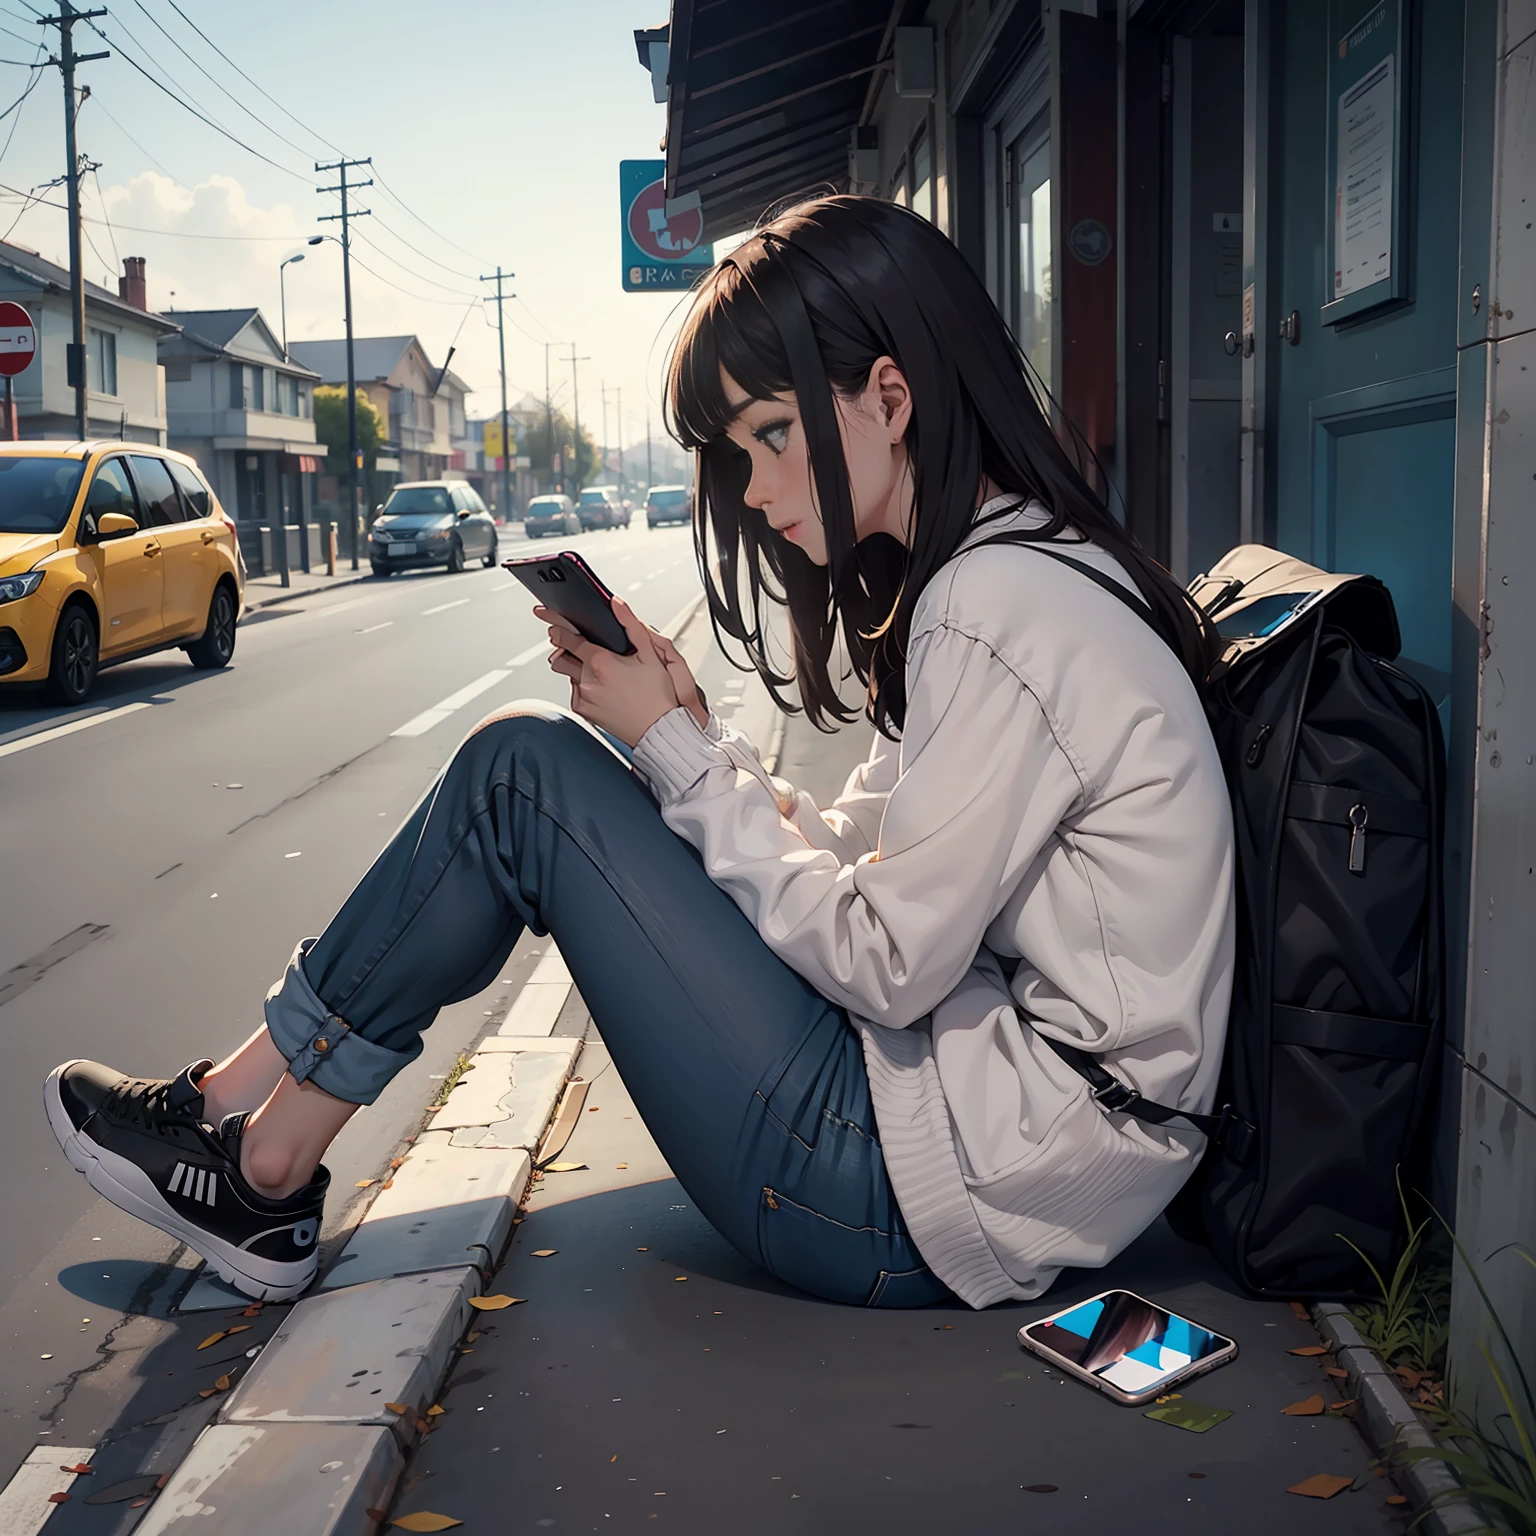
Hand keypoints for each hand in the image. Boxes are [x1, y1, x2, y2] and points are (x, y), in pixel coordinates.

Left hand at [535, 598, 704, 746]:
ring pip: (569, 676)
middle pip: (561, 657)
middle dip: (565, 650)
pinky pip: (575, 694)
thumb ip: (631, 625)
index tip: (550, 622)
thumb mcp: (651, 655)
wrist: (659, 729)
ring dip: (576, 670)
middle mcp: (588, 681)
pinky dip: (583, 688)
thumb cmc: (658, 696)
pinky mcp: (584, 712)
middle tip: (577, 649)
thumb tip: (617, 604)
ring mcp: (584, 698)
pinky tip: (603, 690)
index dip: (557, 628)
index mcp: (601, 663)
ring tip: (600, 673)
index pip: (569, 639)